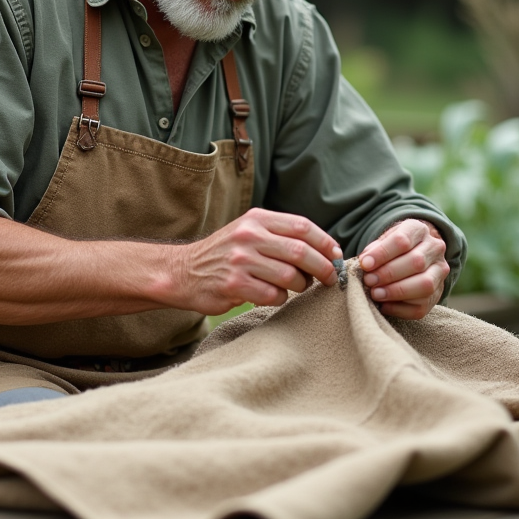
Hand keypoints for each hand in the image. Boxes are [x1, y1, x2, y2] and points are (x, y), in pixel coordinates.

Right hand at [177, 208, 342, 314]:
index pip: (302, 226)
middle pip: (301, 252)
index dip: (325, 243)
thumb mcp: (248, 231)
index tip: (336, 256)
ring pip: (290, 276)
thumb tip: (326, 251)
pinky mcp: (234, 285)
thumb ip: (280, 236)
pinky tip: (271, 295)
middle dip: (323, 268)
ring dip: (300, 286)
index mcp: (257, 219)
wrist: (182, 271)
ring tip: (295, 287)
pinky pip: (273, 296)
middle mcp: (249, 236)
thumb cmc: (225, 254)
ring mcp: (241, 261)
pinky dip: (280, 299)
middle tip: (330, 279)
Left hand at [359, 219, 448, 319]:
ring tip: (376, 294)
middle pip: (416, 262)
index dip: (382, 253)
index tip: (365, 264)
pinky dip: (400, 308)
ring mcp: (439, 272)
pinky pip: (422, 306)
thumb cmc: (392, 249)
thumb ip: (373, 250)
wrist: (412, 255)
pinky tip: (384, 306)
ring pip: (425, 285)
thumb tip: (365, 263)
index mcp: (419, 230)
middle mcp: (435, 249)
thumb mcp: (382, 241)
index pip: (403, 240)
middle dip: (388, 274)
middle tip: (368, 281)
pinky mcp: (438, 294)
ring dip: (396, 291)